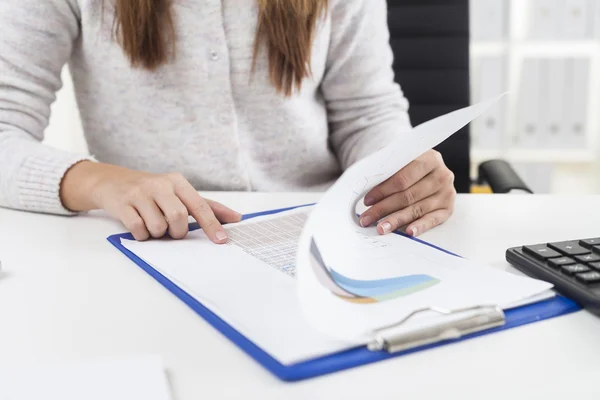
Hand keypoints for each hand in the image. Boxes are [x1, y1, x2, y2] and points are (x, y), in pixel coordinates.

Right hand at [60, 161, 240, 241]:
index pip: (200, 206)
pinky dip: (141, 235)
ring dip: (157, 234)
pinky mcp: (122, 204)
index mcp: (178, 182)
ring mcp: (140, 193)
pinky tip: (138, 225)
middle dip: (176, 232)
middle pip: (178, 218)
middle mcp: (160, 184)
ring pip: (158, 226)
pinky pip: (138, 229)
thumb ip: (207, 206)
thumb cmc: (153, 191)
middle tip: (170, 230)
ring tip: (152, 224)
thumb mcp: (179, 192)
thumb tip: (236, 218)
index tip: (222, 240)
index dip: (212, 225)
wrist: (112, 181)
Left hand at [359, 150, 455, 236]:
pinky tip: (408, 232)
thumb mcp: (399, 161)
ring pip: (417, 209)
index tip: (367, 200)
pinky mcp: (448, 208)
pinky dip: (420, 226)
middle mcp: (442, 175)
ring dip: (396, 220)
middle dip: (384, 208)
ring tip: (381, 228)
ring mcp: (447, 192)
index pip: (402, 178)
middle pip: (408, 195)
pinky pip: (433, 220)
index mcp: (430, 158)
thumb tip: (369, 195)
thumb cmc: (407, 166)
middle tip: (367, 219)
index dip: (383, 190)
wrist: (425, 169)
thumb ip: (387, 172)